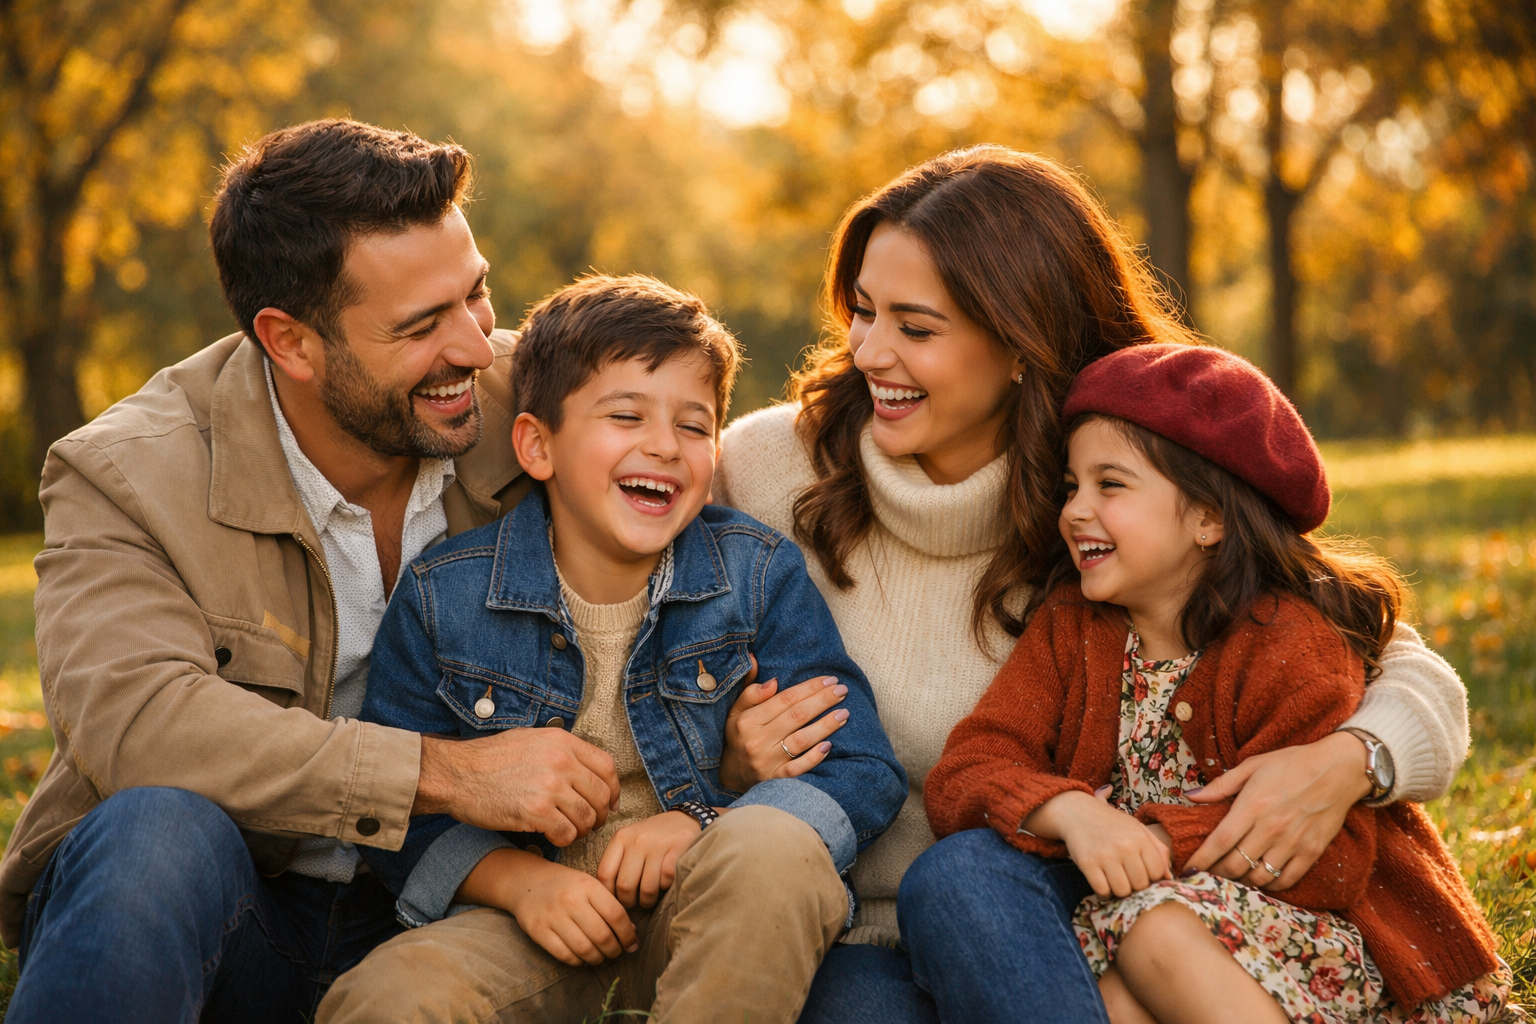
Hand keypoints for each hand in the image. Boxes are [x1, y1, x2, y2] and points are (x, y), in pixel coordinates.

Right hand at [414, 728, 620, 846]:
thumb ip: (562, 752)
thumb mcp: (532, 740)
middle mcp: (561, 761)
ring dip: (582, 829)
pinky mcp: (535, 811)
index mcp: (562, 742)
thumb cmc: (491, 759)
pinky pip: (566, 833)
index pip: (607, 766)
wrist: (457, 773)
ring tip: (570, 830)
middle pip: (601, 795)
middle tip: (589, 823)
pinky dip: (564, 839)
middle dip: (599, 814)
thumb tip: (589, 772)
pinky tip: (553, 836)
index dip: (613, 789)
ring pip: (587, 817)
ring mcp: (549, 786)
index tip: (609, 802)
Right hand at [460, 848, 638, 965]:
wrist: (527, 881)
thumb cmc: (565, 885)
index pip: (616, 915)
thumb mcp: (589, 885)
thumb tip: (631, 932)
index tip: (632, 944)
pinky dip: (578, 962)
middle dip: (614, 950)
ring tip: (601, 957)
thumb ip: (609, 904)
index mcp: (587, 886)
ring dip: (597, 959)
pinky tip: (582, 959)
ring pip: (584, 948)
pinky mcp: (538, 930)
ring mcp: (552, 916)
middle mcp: (570, 900)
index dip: (628, 934)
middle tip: (617, 953)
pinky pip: (564, 954)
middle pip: (602, 935)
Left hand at [596, 810, 707, 907]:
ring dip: (649, 900)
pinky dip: (666, 887)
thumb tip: (606, 895)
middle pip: (625, 886)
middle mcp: (637, 839)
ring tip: (651, 898)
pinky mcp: (679, 847)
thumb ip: (618, 862)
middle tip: (636, 903)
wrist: (685, 818)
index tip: (616, 900)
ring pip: (647, 888)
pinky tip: (666, 884)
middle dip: (630, 902)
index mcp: (621, 837)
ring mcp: (658, 843)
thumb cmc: (653, 837)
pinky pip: (667, 879)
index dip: (609, 894)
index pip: (604, 874)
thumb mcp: (630, 842)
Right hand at [718, 654, 848, 791]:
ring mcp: (766, 762)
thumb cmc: (739, 737)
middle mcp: (757, 741)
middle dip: (822, 701)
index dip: (809, 688)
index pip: (785, 699)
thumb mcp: (736, 712)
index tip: (829, 680)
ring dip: (825, 726)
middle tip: (842, 691)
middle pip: (797, 716)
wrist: (730, 776)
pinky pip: (798, 769)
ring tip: (844, 714)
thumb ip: (750, 690)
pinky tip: (829, 745)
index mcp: (748, 720)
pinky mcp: (775, 780)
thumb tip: (763, 668)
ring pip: (801, 740)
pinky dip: (814, 757)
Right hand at [1026, 787, 1170, 897]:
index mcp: (1140, 837)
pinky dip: (1103, 890)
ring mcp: (1105, 855)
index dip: (1151, 877)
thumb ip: (1157, 850)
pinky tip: (1102, 879)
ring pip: (1122, 891)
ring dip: (1118, 889)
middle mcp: (1125, 846)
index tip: (1141, 871)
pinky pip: (1102, 890)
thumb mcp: (1138, 829)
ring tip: (1114, 878)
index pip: (1157, 873)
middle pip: (1140, 885)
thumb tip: (1169, 877)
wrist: (1077, 812)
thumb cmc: (1112, 824)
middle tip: (1125, 874)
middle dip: (1134, 884)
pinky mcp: (1087, 863)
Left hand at [1183, 732, 1371, 889]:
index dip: (1202, 859)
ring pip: (1259, 876)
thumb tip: (1191, 796)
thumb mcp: (1252, 766)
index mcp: (1252, 806)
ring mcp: (1293, 843)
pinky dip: (1269, 884)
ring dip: (1241, 880)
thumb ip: (1220, 785)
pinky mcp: (1312, 852)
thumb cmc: (1292, 764)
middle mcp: (1271, 828)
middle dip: (1217, 873)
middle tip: (1208, 873)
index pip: (1220, 842)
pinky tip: (1260, 878)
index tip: (1187, 869)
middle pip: (1236, 864)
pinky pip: (1286, 879)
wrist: (1338, 769)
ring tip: (1231, 877)